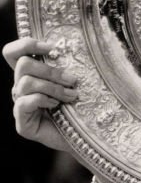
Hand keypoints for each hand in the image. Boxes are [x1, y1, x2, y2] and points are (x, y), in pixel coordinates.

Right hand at [3, 37, 77, 151]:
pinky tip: (57, 106)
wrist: (85, 138)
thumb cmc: (81, 108)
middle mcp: (21, 88)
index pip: (13, 53)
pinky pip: (24, 103)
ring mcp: (20, 106)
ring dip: (53, 87)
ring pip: (26, 83)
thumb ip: (66, 67)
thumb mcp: (72, 83)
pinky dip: (42, 100)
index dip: (27, 44)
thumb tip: (71, 48)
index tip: (52, 48)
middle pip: (23, 65)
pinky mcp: (22, 123)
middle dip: (51, 71)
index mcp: (30, 75)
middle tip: (72, 81)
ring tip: (71, 96)